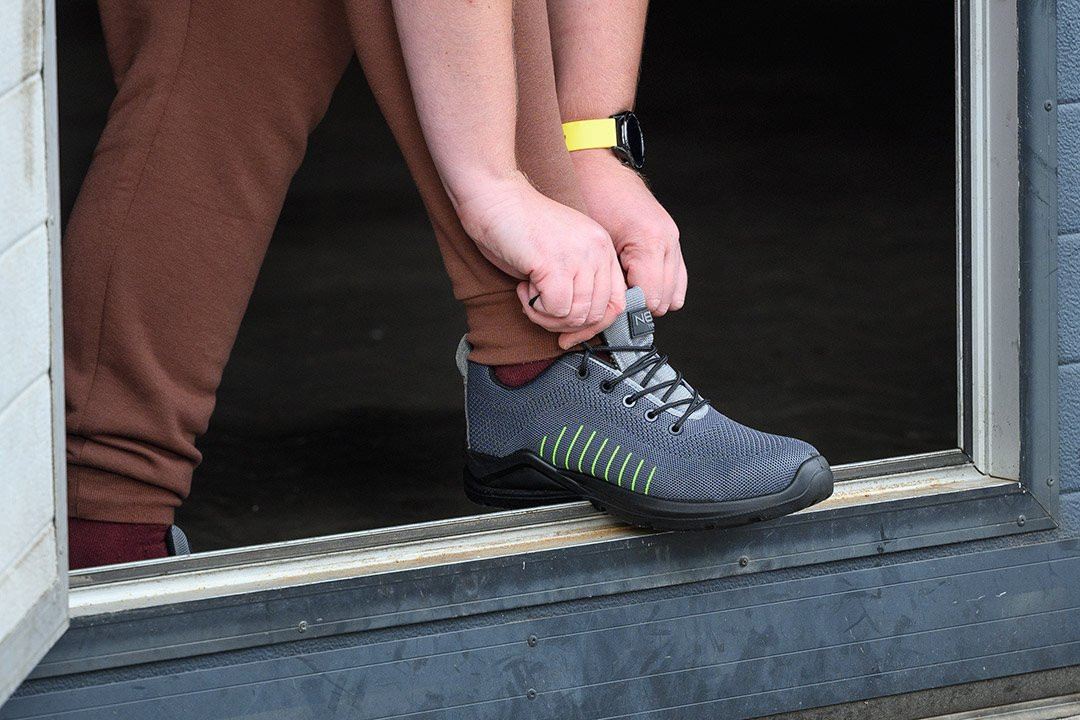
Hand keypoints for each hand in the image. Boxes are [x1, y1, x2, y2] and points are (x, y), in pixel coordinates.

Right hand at [456, 171, 626, 348]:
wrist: (494, 197)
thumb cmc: (518, 226)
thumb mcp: (561, 255)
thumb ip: (577, 283)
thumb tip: (578, 325)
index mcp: (602, 248)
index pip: (617, 303)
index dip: (593, 326)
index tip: (568, 334)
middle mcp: (597, 250)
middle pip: (596, 315)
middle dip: (563, 324)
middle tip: (539, 307)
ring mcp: (578, 256)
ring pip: (576, 316)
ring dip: (546, 317)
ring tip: (529, 295)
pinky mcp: (555, 264)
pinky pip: (555, 309)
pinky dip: (535, 309)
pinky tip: (523, 288)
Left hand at [571, 150, 686, 314]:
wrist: (596, 169)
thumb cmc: (588, 199)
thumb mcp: (593, 243)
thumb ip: (607, 277)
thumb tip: (611, 310)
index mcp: (648, 241)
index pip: (648, 300)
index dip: (624, 309)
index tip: (605, 307)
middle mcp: (667, 240)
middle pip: (663, 301)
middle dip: (637, 307)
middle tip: (612, 300)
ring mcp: (673, 239)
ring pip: (673, 295)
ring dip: (650, 298)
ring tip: (624, 291)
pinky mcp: (672, 239)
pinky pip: (677, 279)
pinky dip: (659, 286)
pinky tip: (636, 281)